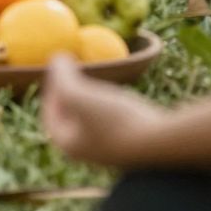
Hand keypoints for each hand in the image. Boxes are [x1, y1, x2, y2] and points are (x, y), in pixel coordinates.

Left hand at [41, 55, 169, 169]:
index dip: (50, 90)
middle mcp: (88, 152)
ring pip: (92, 121)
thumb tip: (56, 59)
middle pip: (70, 119)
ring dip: (91, 100)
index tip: (58, 69)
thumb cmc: (114, 119)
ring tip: (95, 81)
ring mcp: (110, 149)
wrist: (159, 141)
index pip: (51, 116)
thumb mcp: (79, 95)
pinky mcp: (130, 144)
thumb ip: (62, 77)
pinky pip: (111, 122)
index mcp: (70, 145)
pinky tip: (119, 93)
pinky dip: (109, 105)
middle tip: (74, 74)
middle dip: (69, 96)